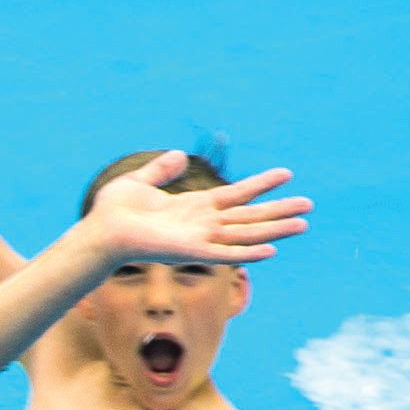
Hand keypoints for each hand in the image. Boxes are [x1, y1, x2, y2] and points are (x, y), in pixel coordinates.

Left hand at [84, 150, 311, 268]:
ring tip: (303, 224)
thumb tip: (177, 155)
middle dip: (279, 210)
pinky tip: (270, 250)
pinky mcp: (191, 252)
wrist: (99, 231)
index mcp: (193, 208)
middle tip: (309, 205)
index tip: (286, 173)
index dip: (261, 185)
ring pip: (246, 234)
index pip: (236, 195)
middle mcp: (202, 225)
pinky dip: (247, 253)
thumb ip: (161, 171)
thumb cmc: (114, 212)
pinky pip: (225, 254)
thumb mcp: (140, 182)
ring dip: (275, 230)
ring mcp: (199, 240)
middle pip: (249, 216)